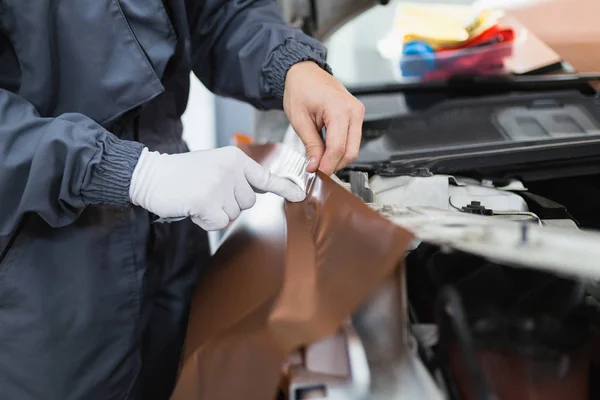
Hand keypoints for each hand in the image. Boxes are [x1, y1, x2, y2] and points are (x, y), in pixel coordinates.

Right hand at [129, 146, 305, 230]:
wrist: (151, 176)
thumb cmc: (182, 174)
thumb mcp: (214, 166)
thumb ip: (237, 177)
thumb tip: (259, 191)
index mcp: (234, 159)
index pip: (264, 176)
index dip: (283, 188)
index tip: (299, 195)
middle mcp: (231, 169)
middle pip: (248, 202)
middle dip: (229, 204)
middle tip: (207, 193)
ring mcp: (219, 185)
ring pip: (234, 214)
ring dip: (216, 212)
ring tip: (198, 197)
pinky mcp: (207, 201)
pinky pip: (219, 223)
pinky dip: (206, 221)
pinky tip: (193, 208)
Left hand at [283, 61, 364, 174]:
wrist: (304, 72)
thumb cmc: (300, 89)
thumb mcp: (300, 120)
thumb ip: (311, 145)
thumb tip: (315, 166)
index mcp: (339, 109)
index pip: (337, 147)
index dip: (327, 165)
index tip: (317, 174)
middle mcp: (354, 110)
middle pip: (350, 151)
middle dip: (334, 165)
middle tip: (317, 170)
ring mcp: (358, 112)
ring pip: (353, 148)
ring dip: (338, 158)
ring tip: (320, 159)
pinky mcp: (356, 115)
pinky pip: (353, 139)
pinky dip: (341, 149)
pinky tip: (327, 151)